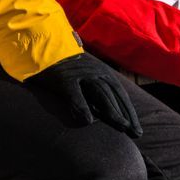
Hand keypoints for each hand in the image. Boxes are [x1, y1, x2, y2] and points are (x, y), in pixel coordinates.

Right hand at [26, 53, 141, 137]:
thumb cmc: (62, 65)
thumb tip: (98, 113)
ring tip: (122, 126)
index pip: (119, 93)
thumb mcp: (82, 74)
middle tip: (137, 133)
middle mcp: (94, 71)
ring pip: (100, 94)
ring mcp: (79, 74)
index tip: (137, 128)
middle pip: (114, 95)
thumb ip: (92, 89)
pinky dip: (82, 107)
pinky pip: (74, 94)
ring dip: (113, 111)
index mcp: (100, 71)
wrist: (42, 46)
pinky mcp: (63, 79)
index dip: (129, 110)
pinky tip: (88, 121)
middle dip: (127, 114)